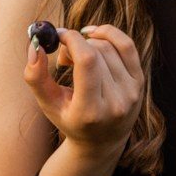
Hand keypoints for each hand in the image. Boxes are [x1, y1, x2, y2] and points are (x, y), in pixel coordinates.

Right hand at [23, 24, 143, 149]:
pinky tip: (95, 36)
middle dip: (76, 45)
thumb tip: (36, 44)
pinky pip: (127, 45)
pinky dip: (109, 34)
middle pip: (97, 52)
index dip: (72, 40)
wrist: (102, 140)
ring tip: (77, 58)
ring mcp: (132, 92)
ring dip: (89, 43)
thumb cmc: (70, 119)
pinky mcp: (140, 82)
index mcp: (90, 111)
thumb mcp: (48, 104)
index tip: (58, 35)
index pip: (87, 62)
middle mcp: (116, 103)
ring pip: (109, 46)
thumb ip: (35, 76)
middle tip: (64, 57)